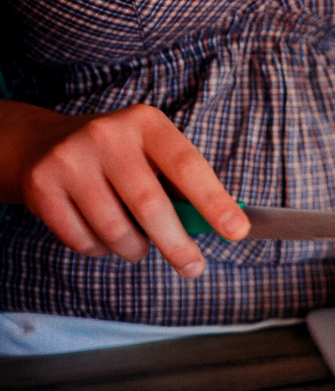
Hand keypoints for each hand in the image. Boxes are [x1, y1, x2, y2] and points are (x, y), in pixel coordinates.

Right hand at [9, 101, 248, 276]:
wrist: (42, 144)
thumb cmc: (116, 156)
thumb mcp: (149, 151)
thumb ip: (180, 184)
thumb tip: (220, 225)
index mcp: (146, 123)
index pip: (187, 166)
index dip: (214, 201)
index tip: (237, 231)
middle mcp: (108, 136)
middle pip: (150, 205)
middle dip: (178, 245)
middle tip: (194, 267)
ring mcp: (71, 160)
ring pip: (116, 231)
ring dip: (134, 249)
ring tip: (136, 243)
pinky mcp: (42, 187)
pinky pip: (83, 241)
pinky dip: (100, 250)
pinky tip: (101, 234)